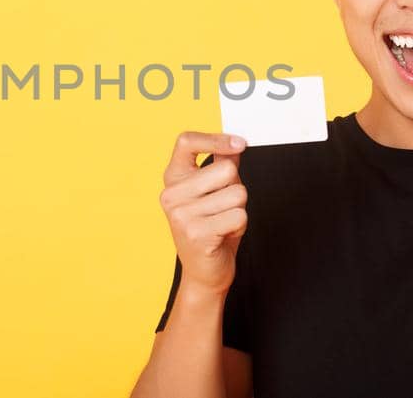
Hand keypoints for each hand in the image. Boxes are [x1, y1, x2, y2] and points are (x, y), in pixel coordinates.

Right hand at [159, 131, 248, 294]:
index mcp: (173, 179)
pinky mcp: (197, 233)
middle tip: (223, 207)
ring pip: (237, 193)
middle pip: (226, 169)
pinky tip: (224, 234)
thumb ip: (222, 165)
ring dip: (239, 209)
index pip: (186, 141)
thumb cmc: (211, 229)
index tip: (239, 144)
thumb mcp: (213, 193)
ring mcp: (181, 214)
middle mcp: (171, 195)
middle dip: (236, 187)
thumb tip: (236, 144)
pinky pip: (239, 215)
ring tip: (223, 222)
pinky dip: (240, 225)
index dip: (216, 139)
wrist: (204, 272)